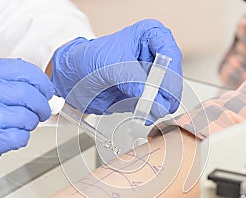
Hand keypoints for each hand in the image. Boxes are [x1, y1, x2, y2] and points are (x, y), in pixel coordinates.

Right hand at [0, 58, 53, 182]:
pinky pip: (20, 137)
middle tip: (42, 109)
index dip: (41, 81)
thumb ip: (4, 80)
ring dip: (31, 122)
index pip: (21, 69)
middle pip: (28, 94)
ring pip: (26, 117)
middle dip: (41, 104)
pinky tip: (12, 134)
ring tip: (21, 122)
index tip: (46, 89)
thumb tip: (39, 86)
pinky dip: (22, 136)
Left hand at [51, 19, 182, 123]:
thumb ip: (132, 81)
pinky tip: (143, 114)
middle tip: (156, 106)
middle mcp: (155, 55)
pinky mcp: (146, 93)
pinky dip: (151, 112)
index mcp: (150, 35)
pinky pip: (156, 106)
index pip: (170, 54)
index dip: (169, 74)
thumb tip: (151, 99)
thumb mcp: (110, 66)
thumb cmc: (88, 59)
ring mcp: (152, 76)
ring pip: (167, 94)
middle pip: (172, 77)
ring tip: (147, 112)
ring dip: (159, 106)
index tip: (161, 89)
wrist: (73, 77)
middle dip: (165, 94)